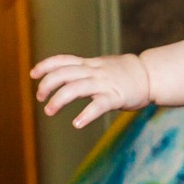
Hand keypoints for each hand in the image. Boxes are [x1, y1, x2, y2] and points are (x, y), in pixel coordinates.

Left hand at [32, 52, 151, 128]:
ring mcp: (104, 84)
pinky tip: (77, 123)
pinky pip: (98, 105)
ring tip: (49, 111)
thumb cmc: (125, 73)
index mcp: (89, 65)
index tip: (33, 74)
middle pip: (63, 74)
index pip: (62, 60)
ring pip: (75, 88)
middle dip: (47, 85)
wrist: (151, 75)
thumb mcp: (102, 66)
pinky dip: (86, 114)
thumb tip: (67, 77)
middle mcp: (93, 72)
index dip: (45, 66)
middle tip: (40, 98)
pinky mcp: (115, 97)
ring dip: (58, 100)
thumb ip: (85, 71)